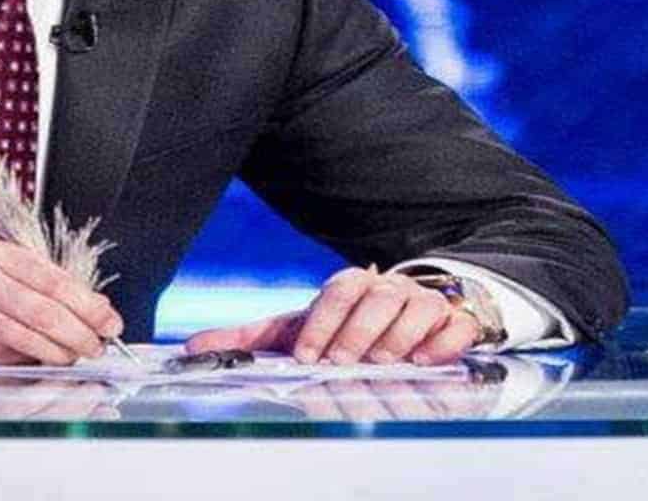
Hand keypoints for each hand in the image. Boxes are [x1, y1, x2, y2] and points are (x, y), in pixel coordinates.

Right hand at [0, 239, 123, 365]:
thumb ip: (32, 290)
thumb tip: (88, 313)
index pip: (53, 277)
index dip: (87, 302)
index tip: (109, 320)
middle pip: (44, 308)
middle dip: (79, 331)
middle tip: (97, 346)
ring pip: (25, 334)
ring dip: (57, 352)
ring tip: (75, 357)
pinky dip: (22, 363)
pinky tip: (37, 365)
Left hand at [183, 265, 482, 365]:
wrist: (407, 310)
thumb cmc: (346, 324)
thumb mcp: (299, 327)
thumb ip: (250, 339)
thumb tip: (192, 348)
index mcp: (349, 284)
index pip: (333, 294)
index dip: (321, 324)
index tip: (308, 355)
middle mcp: (386, 288)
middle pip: (373, 300)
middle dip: (357, 333)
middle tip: (343, 362)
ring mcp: (422, 302)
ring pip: (414, 310)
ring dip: (397, 338)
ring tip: (382, 362)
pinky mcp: (453, 321)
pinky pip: (454, 326)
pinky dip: (443, 342)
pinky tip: (428, 359)